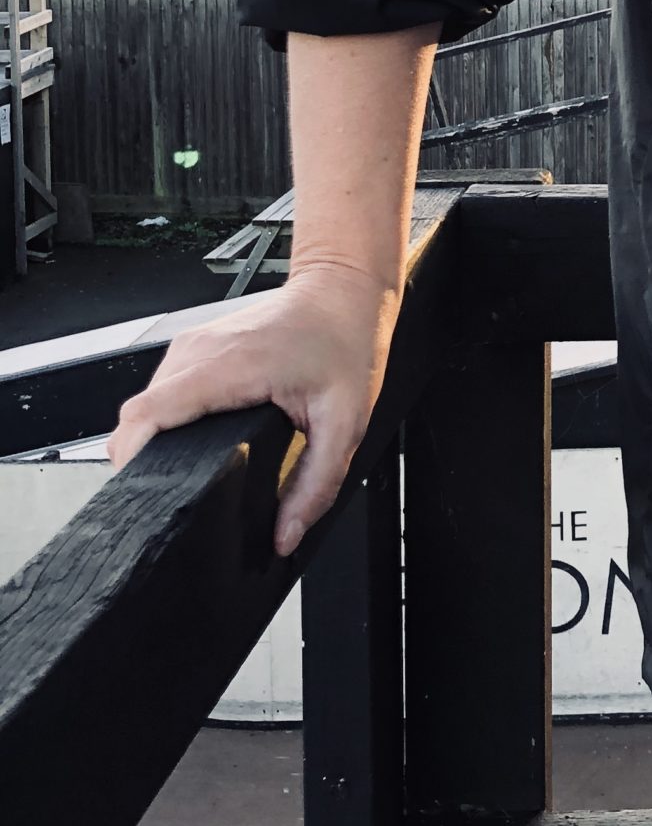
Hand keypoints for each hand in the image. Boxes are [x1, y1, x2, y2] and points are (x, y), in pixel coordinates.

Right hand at [107, 266, 394, 557]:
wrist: (340, 291)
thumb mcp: (345, 422)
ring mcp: (191, 345)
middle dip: (144, 463)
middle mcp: (198, 351)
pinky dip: (165, 422)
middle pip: (137, 417)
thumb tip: (286, 534)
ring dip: (154, 442)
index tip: (142, 493)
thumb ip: (316, 483)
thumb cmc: (343, 343)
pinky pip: (161, 392)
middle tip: (172, 498)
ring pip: (145, 406)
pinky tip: (193, 440)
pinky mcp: (192, 347)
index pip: (147, 414)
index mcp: (228, 366)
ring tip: (184, 471)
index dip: (133, 460)